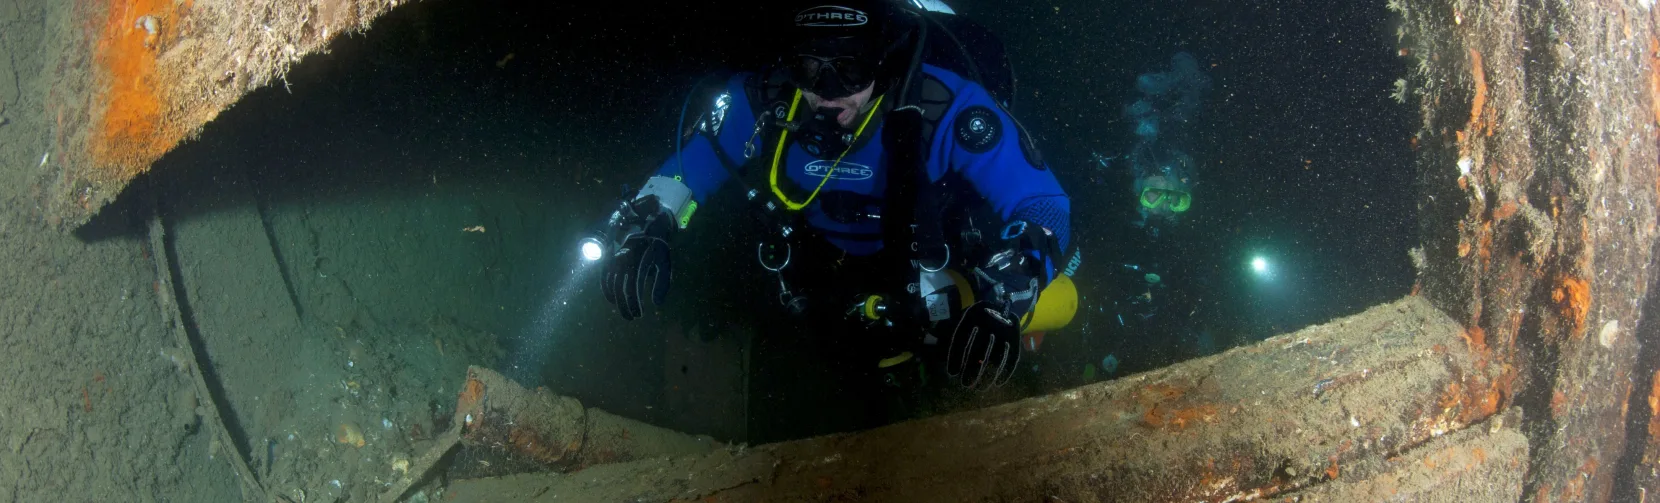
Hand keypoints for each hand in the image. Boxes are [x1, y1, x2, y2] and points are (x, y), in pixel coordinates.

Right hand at [600, 198, 674, 319]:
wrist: (649, 222)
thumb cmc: (659, 245)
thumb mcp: (665, 262)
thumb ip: (662, 283)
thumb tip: (657, 303)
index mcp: (637, 261)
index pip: (632, 288)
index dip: (633, 303)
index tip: (639, 315)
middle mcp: (624, 260)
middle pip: (619, 288)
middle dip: (624, 306)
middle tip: (631, 318)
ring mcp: (616, 258)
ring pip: (611, 283)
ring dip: (616, 299)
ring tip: (624, 312)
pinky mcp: (612, 257)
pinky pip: (604, 274)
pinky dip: (606, 287)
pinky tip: (611, 298)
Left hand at [945, 301, 1020, 387]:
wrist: (1003, 302)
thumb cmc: (977, 315)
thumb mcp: (963, 317)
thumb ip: (951, 332)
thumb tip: (937, 348)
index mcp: (972, 315)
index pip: (962, 338)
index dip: (956, 357)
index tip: (952, 373)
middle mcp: (989, 322)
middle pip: (980, 350)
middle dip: (972, 370)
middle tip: (966, 385)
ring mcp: (1004, 330)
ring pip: (996, 356)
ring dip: (988, 375)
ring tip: (980, 387)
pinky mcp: (1015, 337)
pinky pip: (1012, 356)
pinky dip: (1006, 372)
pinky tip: (998, 383)